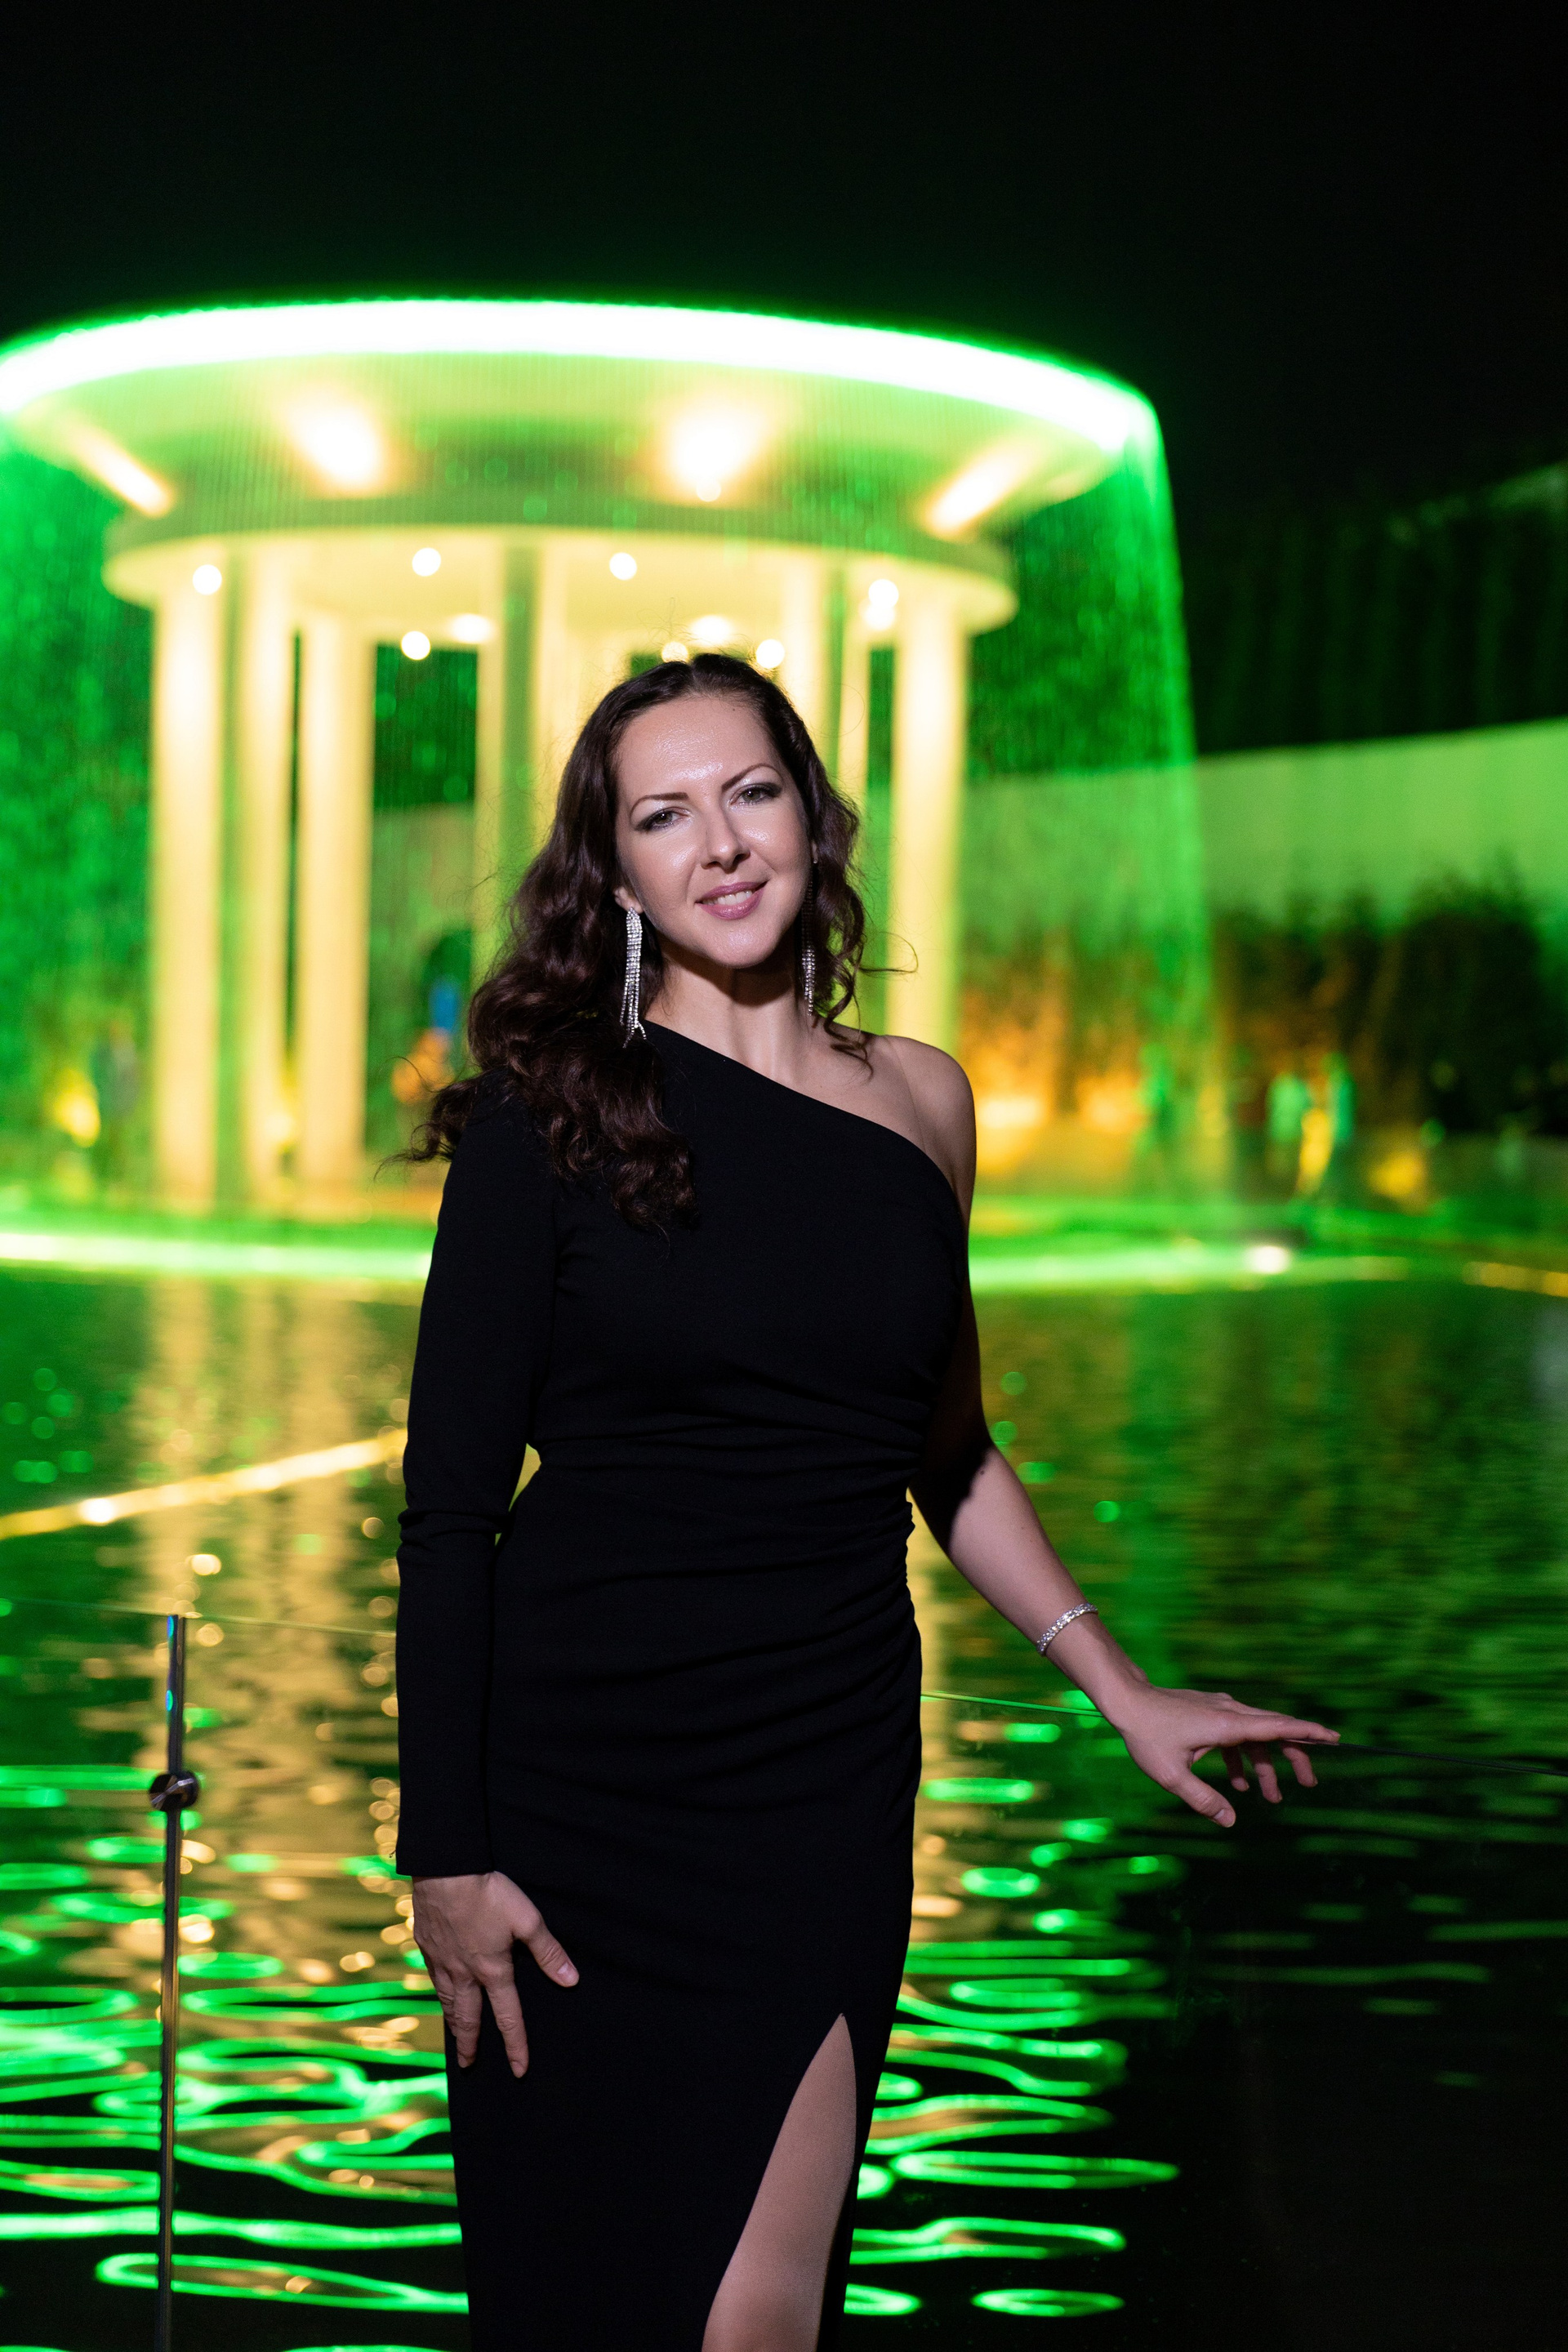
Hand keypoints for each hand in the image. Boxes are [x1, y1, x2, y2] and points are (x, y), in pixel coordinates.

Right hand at [411, 1870, 577, 2074]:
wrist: (445, 1871)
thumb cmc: (489, 1894)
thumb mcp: (527, 1921)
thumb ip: (548, 1953)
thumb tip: (571, 1980)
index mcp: (492, 1971)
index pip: (508, 2017)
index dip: (516, 2045)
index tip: (519, 2070)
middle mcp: (465, 1973)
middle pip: (468, 2018)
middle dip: (470, 2045)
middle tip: (468, 2066)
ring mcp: (442, 1961)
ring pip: (448, 2001)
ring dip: (453, 2023)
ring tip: (455, 2037)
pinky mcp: (427, 1946)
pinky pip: (433, 1979)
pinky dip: (439, 1994)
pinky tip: (440, 1992)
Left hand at [1100, 1682, 1337, 1827]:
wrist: (1126, 1701)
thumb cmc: (1146, 1736)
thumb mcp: (1172, 1776)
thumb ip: (1203, 1799)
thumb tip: (1231, 1821)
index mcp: (1227, 1725)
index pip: (1277, 1727)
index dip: (1307, 1732)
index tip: (1334, 1737)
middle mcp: (1229, 1713)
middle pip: (1273, 1732)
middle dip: (1294, 1757)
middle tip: (1309, 1783)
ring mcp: (1220, 1710)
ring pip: (1255, 1736)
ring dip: (1265, 1765)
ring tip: (1272, 1798)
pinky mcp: (1209, 1713)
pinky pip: (1236, 1736)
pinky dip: (1242, 1758)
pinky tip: (1238, 1785)